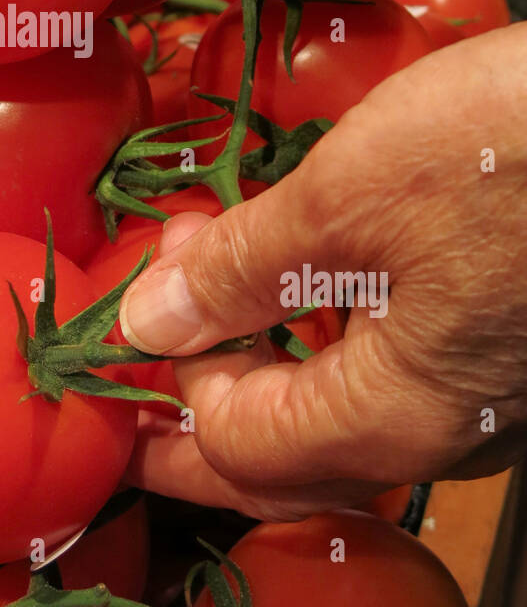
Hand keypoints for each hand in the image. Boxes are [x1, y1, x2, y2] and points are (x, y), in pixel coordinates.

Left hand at [117, 24, 526, 519]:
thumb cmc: (511, 154)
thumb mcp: (344, 202)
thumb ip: (238, 272)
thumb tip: (143, 323)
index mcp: (392, 418)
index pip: (234, 447)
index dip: (161, 391)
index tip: (119, 319)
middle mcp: (440, 430)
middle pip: (284, 452)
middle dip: (196, 400)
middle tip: (137, 333)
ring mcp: (479, 392)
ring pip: (333, 410)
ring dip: (254, 352)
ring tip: (202, 274)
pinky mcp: (500, 340)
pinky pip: (383, 367)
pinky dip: (315, 327)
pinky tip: (294, 268)